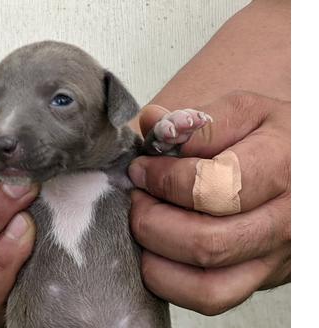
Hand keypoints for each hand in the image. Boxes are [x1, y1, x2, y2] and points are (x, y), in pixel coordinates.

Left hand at [129, 91, 289, 314]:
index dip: (164, 179)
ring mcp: (274, 257)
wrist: (302, 167)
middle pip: (206, 242)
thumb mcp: (243, 111)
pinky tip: (157, 251)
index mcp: (282, 166)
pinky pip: (210, 299)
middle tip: (138, 197)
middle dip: (152, 220)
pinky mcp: (260, 278)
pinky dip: (170, 282)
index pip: (214, 187)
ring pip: (206, 283)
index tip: (141, 168)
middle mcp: (285, 220)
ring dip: (156, 255)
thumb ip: (196, 121)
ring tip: (146, 223)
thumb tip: (150, 124)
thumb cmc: (271, 136)